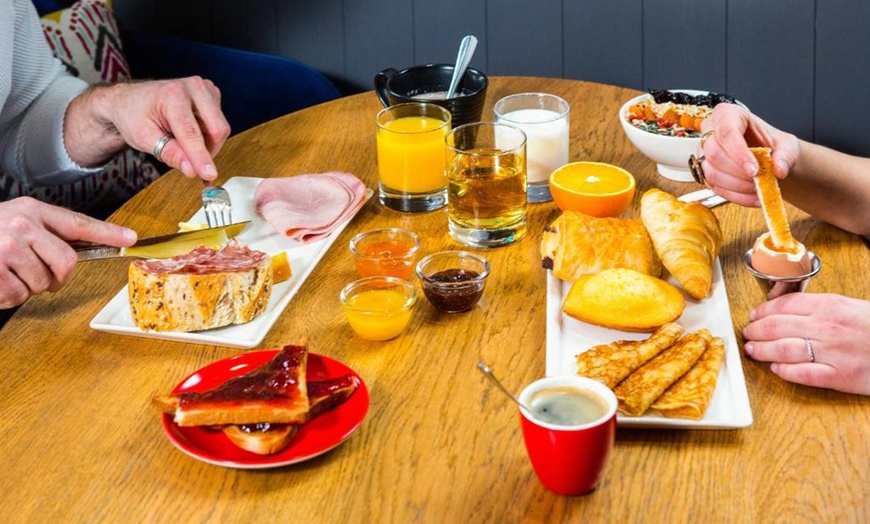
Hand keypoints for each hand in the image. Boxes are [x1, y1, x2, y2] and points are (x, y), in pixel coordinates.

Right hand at [0, 197, 136, 308]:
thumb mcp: (17, 219)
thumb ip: (47, 232)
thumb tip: (83, 251)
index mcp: (32, 210)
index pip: (79, 223)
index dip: (108, 233)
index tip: (130, 239)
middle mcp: (22, 227)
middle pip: (67, 263)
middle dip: (59, 277)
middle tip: (44, 276)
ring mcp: (6, 249)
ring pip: (43, 283)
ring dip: (30, 286)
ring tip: (9, 271)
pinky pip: (18, 296)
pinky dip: (9, 296)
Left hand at [66, 77, 230, 180]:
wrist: (131, 100)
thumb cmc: (134, 115)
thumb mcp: (144, 138)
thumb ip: (170, 153)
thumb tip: (192, 169)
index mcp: (173, 94)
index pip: (192, 132)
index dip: (201, 157)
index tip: (210, 175)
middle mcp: (194, 87)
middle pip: (217, 129)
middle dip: (207, 151)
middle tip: (188, 161)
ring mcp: (206, 89)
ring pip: (220, 129)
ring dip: (206, 143)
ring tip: (181, 140)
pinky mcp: (212, 95)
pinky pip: (219, 124)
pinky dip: (207, 135)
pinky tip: (189, 131)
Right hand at [698, 104, 800, 206]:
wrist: (768, 157)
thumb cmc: (772, 145)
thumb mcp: (787, 145)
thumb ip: (786, 156)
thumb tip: (779, 170)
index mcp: (727, 114)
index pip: (726, 132)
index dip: (738, 153)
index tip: (754, 170)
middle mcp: (710, 131)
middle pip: (715, 154)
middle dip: (738, 172)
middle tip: (759, 180)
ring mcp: (703, 153)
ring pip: (711, 173)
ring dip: (737, 186)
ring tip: (758, 189)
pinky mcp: (704, 172)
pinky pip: (714, 188)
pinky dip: (736, 196)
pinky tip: (753, 197)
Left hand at [742, 293, 869, 394]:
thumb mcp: (849, 306)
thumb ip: (818, 307)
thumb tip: (784, 308)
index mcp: (830, 305)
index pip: (784, 305)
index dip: (762, 311)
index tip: (753, 316)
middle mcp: (828, 327)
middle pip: (777, 327)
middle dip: (755, 331)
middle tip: (746, 334)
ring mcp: (833, 352)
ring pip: (784, 349)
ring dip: (761, 350)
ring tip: (752, 350)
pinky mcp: (840, 376)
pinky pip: (803, 373)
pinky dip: (784, 370)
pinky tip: (775, 368)